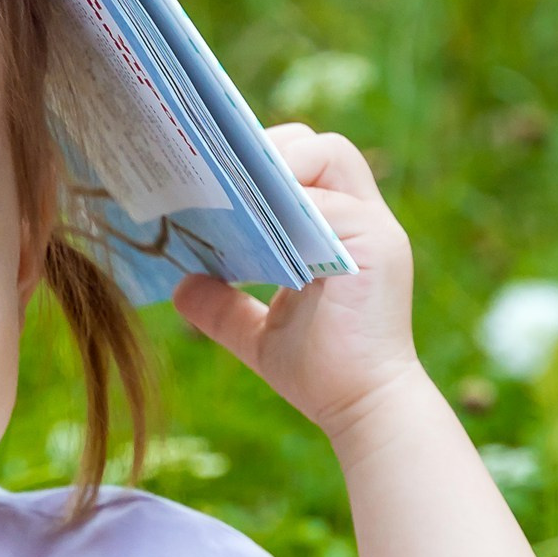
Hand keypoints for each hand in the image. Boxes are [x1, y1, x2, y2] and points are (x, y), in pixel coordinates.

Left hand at [172, 123, 420, 436]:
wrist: (362, 410)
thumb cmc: (319, 372)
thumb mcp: (257, 334)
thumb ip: (222, 306)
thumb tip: (179, 284)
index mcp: (341, 229)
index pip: (309, 163)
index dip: (266, 159)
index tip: (215, 175)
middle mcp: (362, 219)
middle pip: (323, 146)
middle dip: (269, 151)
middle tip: (217, 179)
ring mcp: (374, 228)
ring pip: (330, 156)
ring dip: (277, 168)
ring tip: (232, 196)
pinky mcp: (378, 245)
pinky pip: (330, 203)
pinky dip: (287, 208)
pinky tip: (249, 229)